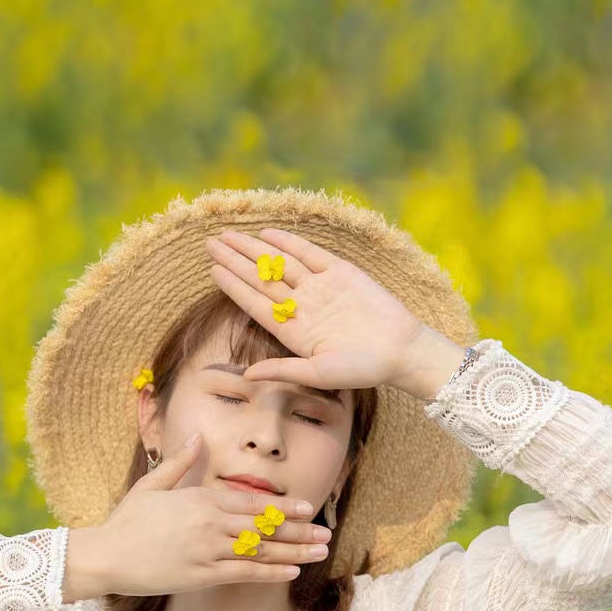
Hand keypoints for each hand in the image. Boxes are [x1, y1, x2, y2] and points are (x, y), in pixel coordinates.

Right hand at [73, 434, 332, 599]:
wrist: (105, 556)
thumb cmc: (127, 521)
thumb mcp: (152, 484)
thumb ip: (180, 461)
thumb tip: (197, 435)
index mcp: (200, 498)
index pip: (252, 502)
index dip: (283, 507)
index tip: (308, 508)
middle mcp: (210, 522)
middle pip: (264, 526)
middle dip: (298, 531)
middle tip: (326, 534)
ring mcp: (208, 550)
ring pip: (260, 551)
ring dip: (294, 553)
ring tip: (319, 554)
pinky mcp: (202, 575)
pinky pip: (244, 574)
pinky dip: (270, 573)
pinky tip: (292, 573)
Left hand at [205, 226, 429, 392]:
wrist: (402, 350)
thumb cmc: (362, 368)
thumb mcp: (319, 374)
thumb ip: (283, 370)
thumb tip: (247, 376)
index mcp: (293, 330)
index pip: (255, 303)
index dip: (233, 286)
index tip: (212, 270)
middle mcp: (302, 306)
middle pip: (262, 279)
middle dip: (235, 260)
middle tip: (209, 243)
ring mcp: (320, 287)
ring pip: (281, 262)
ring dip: (254, 248)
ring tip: (229, 235)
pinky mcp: (341, 273)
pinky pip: (309, 253)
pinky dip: (289, 243)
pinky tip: (266, 234)